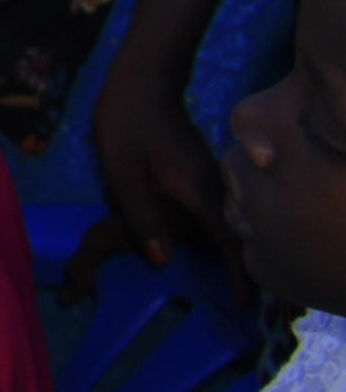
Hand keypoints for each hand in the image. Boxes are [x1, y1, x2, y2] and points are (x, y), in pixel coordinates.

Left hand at [93, 40, 244, 289]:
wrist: (144, 78)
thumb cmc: (127, 121)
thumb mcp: (122, 171)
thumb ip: (141, 215)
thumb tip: (162, 262)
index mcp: (200, 191)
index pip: (231, 242)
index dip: (241, 277)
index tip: (248, 309)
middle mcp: (218, 187)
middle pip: (245, 237)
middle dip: (257, 273)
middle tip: (268, 314)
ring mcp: (216, 179)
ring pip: (240, 224)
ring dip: (248, 255)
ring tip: (256, 291)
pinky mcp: (208, 175)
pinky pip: (229, 212)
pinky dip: (235, 235)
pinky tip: (233, 251)